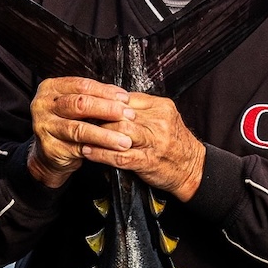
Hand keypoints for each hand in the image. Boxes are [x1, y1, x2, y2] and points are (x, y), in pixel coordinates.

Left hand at [28, 76, 204, 200]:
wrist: (193, 169)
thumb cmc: (174, 143)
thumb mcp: (163, 119)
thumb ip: (142, 109)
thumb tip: (114, 100)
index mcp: (161, 107)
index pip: (127, 99)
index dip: (104, 101)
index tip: (85, 102)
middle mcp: (158, 122)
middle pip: (120, 114)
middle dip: (95, 115)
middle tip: (74, 116)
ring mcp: (154, 143)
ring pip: (119, 132)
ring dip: (95, 133)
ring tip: (76, 132)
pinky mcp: (149, 162)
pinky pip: (120, 157)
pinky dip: (102, 154)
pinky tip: (87, 152)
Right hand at [28, 76, 133, 186]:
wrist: (48, 154)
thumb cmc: (65, 125)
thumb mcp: (75, 107)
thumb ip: (93, 98)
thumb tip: (122, 97)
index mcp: (50, 88)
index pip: (82, 85)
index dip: (106, 91)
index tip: (125, 99)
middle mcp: (43, 105)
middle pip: (80, 104)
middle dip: (108, 109)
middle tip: (128, 115)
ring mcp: (44, 127)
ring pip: (80, 129)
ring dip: (106, 134)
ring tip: (124, 139)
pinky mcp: (50, 147)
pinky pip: (78, 148)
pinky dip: (98, 149)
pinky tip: (111, 150)